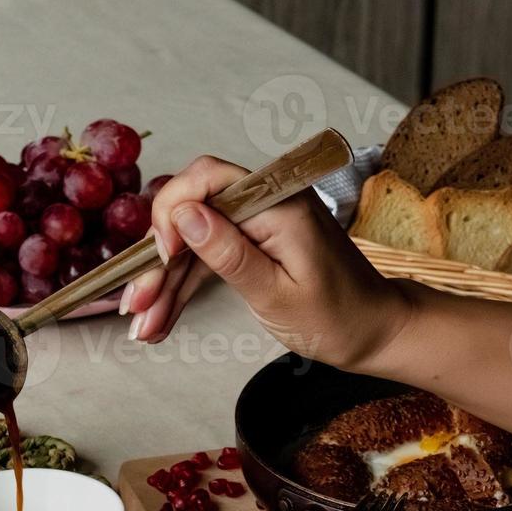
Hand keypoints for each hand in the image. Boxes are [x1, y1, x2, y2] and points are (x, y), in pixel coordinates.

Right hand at [120, 155, 414, 370]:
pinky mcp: (255, 245)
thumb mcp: (277, 294)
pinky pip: (209, 258)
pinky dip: (186, 287)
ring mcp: (259, 224)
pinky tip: (162, 319)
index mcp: (278, 204)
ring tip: (143, 326)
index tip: (160, 255)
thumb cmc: (339, 319)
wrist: (375, 332)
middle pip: (192, 213)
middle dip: (158, 261)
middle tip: (136, 306)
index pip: (208, 178)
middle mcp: (266, 204)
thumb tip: (184, 213)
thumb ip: (229, 253)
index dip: (172, 211)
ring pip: (193, 242)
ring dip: (165, 283)